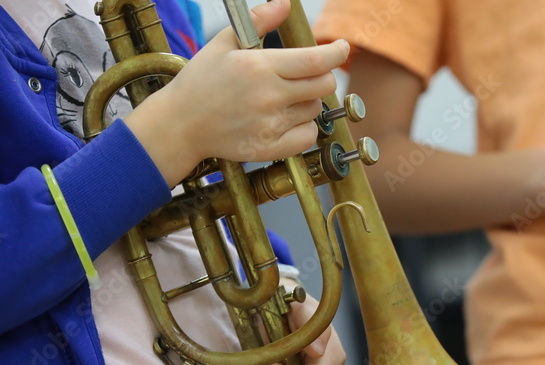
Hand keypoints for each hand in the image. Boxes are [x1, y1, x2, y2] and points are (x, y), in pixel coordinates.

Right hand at [125, 0, 349, 185]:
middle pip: (324, 85)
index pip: (317, 60)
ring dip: (307, 101)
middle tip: (306, 75)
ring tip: (282, 99)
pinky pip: (308, 137)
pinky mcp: (271, 147)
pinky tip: (286, 121)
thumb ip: (258, 21)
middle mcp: (270, 96)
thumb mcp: (223, 43)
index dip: (336, 52)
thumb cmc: (200, 81)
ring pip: (315, 109)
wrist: (179, 124)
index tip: (342, 48)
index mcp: (260, 66)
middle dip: (322, 76)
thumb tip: (284, 3)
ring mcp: (272, 124)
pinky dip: (304, 128)